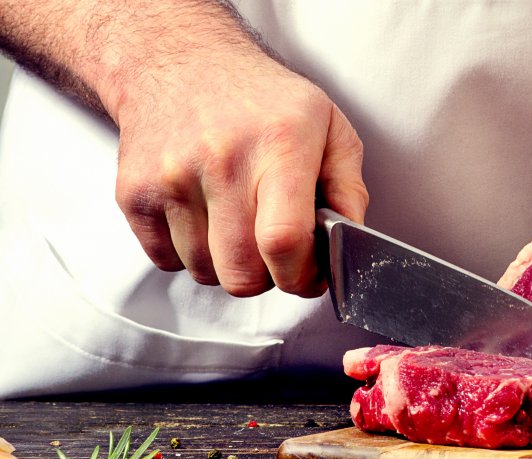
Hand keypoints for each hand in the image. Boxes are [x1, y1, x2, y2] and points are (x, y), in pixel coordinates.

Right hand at [113, 50, 367, 296]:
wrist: (179, 59)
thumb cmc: (261, 98)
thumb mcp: (329, 126)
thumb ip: (349, 189)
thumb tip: (351, 242)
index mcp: (279, 144)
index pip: (283, 240)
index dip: (301, 276)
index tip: (310, 276)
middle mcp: (221, 160)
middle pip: (241, 272)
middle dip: (268, 279)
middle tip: (276, 254)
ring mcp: (171, 177)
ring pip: (205, 273)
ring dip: (228, 266)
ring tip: (240, 226)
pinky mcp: (134, 192)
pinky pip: (167, 261)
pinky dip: (191, 255)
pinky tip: (207, 219)